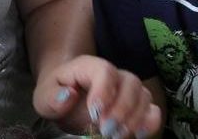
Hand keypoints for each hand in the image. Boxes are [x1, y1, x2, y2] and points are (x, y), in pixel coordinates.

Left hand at [33, 55, 160, 137]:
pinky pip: (153, 109)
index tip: (95, 113)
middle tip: (106, 129)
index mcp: (89, 67)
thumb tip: (68, 95)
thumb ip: (51, 97)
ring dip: (134, 118)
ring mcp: (128, 89)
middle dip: (122, 108)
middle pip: (131, 82)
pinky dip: (151, 122)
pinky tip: (139, 134)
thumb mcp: (44, 98)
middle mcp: (114, 74)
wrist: (68, 98)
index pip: (104, 70)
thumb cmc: (56, 95)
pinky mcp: (138, 106)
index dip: (104, 91)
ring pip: (144, 96)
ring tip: (116, 135)